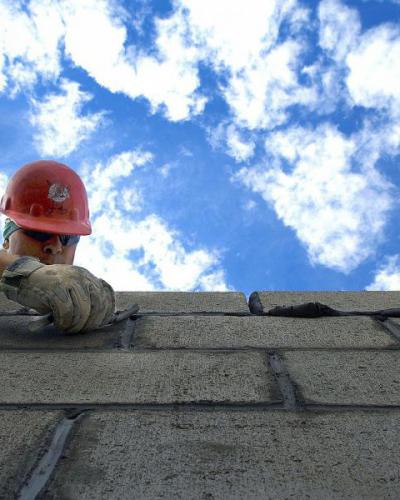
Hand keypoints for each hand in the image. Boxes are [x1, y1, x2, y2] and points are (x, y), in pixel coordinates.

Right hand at [0, 256, 114, 332]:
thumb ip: (86, 298)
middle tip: (80, 330)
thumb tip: (102, 320)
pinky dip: (64, 322)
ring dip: (76, 325)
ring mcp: (68, 281)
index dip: (107, 312)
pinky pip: (67, 311)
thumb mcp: (72, 290)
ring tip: (68, 329)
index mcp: (88, 276)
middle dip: (91, 323)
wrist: (24, 279)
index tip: (101, 324)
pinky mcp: (55, 288)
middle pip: (98, 304)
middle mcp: (81, 276)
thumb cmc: (49, 290)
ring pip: (83, 310)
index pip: (107, 294)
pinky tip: (59, 324)